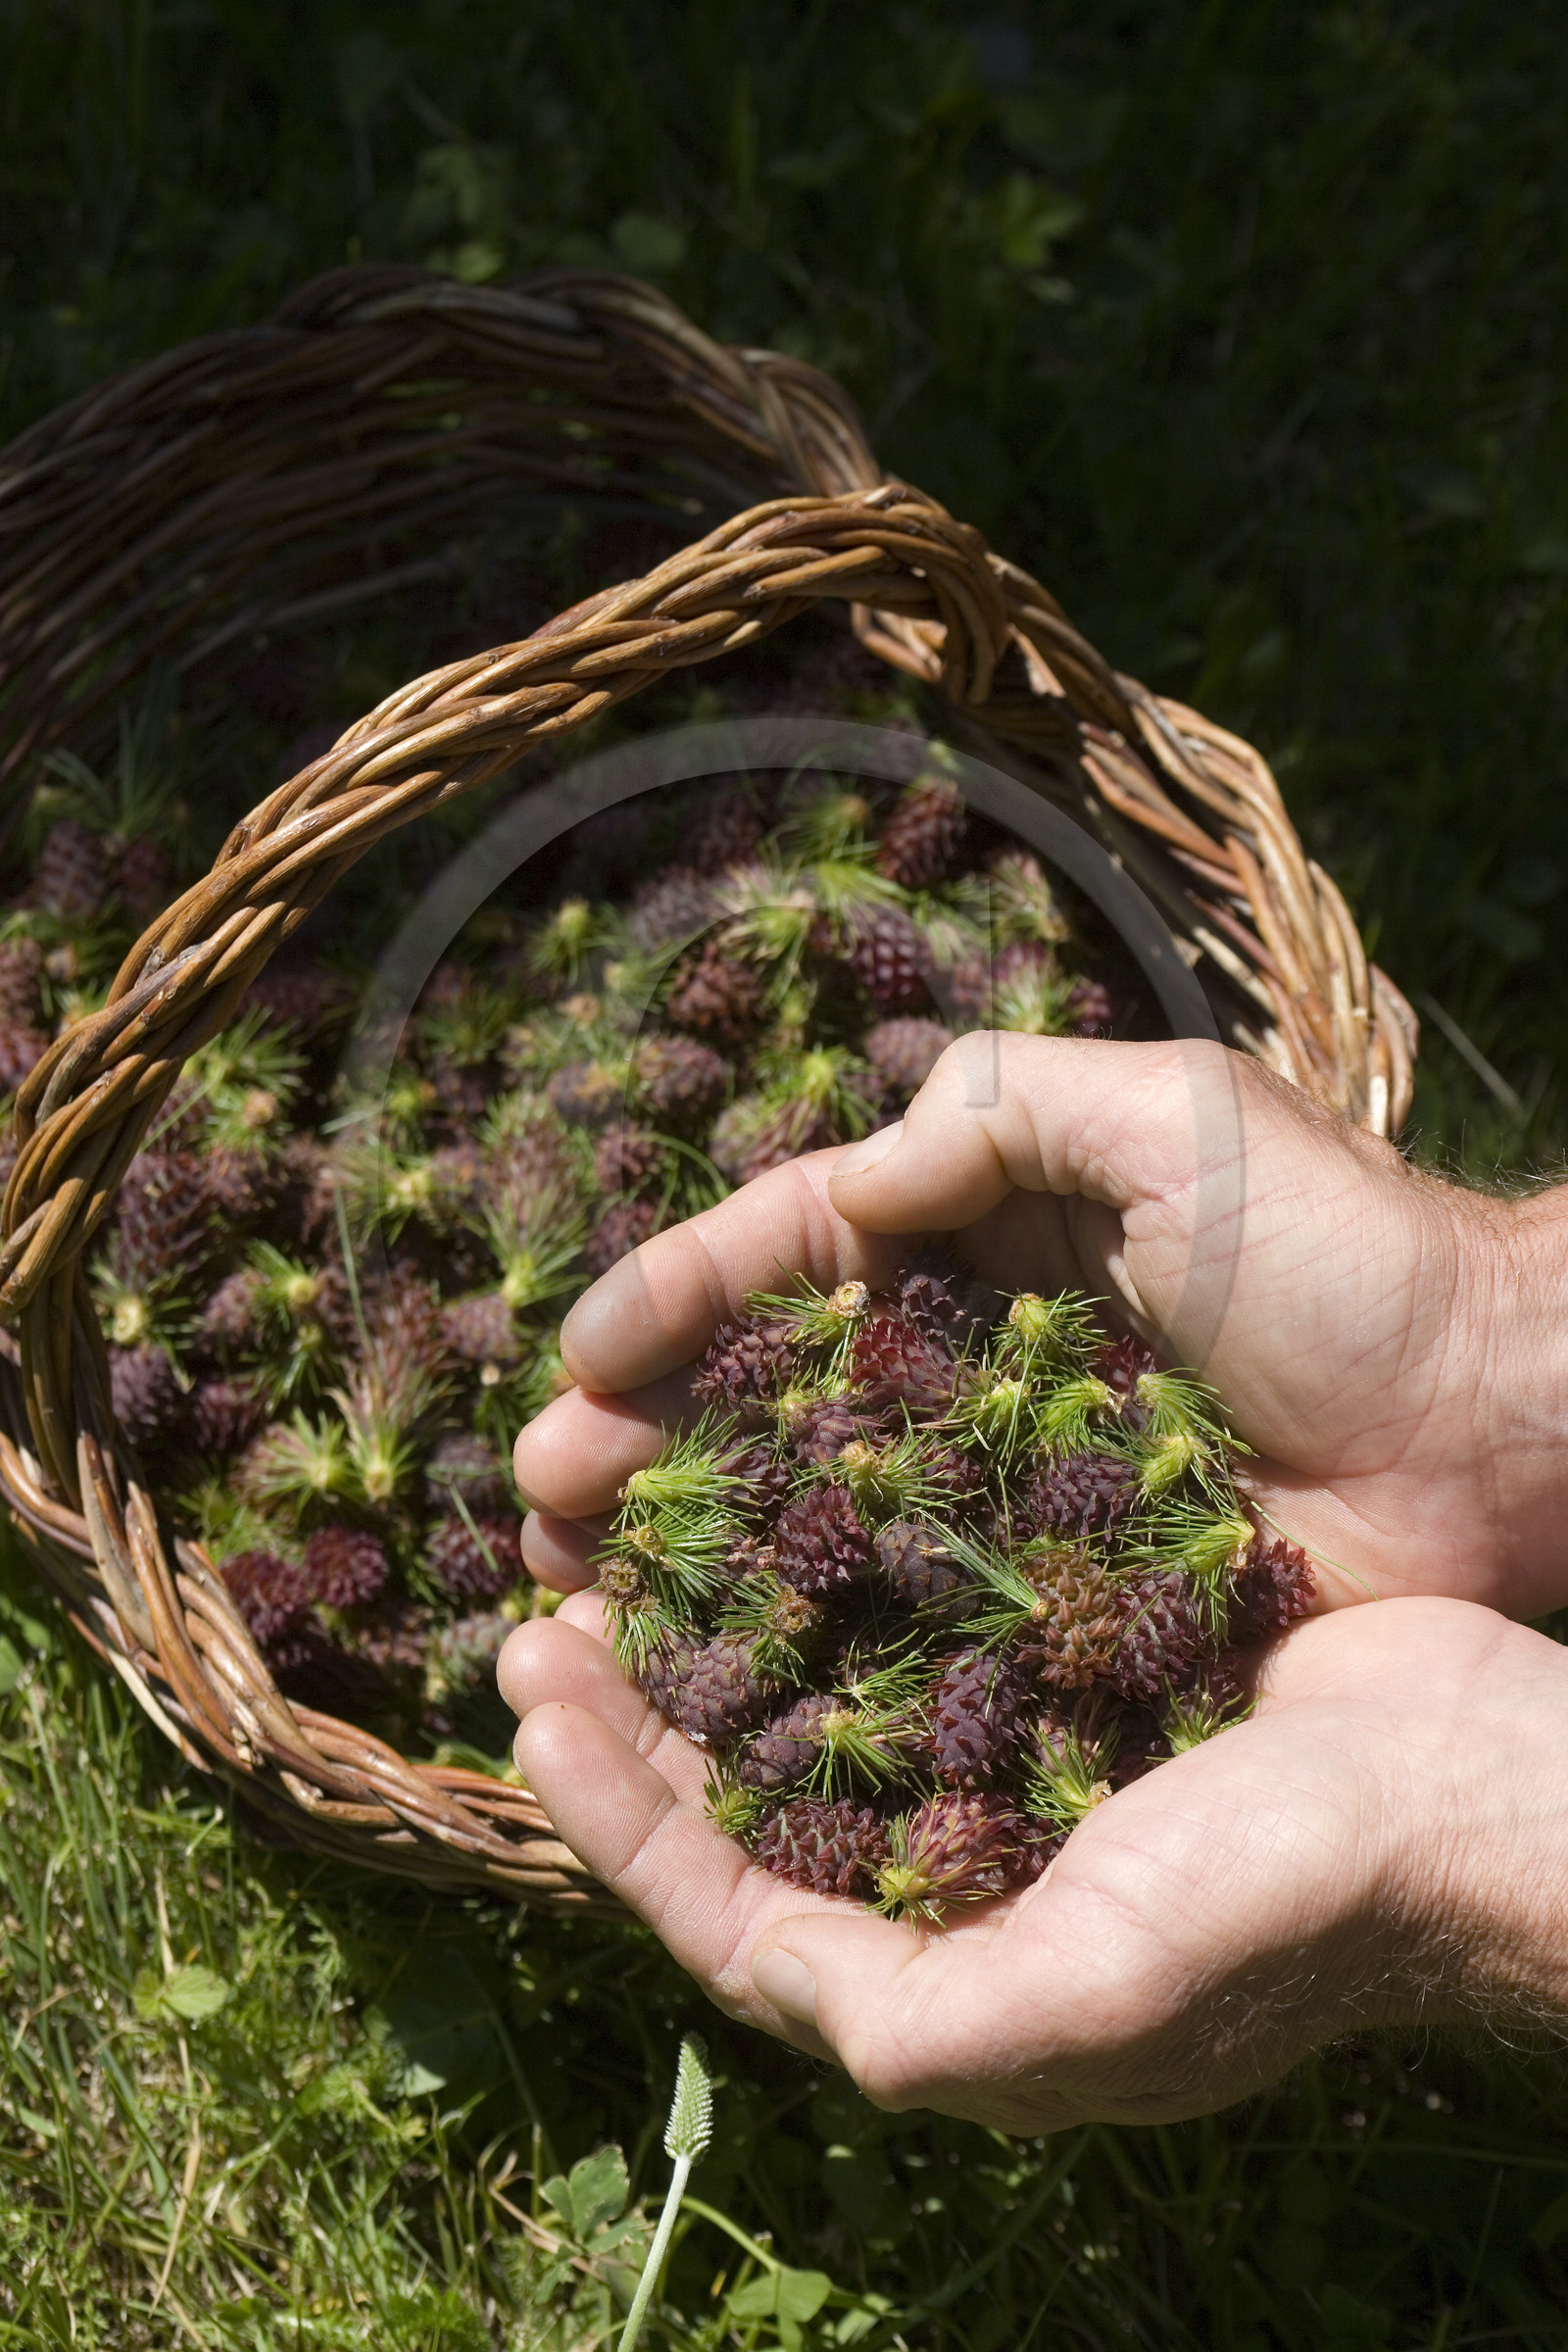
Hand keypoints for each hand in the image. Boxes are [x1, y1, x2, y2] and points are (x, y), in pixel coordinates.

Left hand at [500, 1593, 1567, 2127]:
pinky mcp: (1059, 1680)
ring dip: (719, 1633)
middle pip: (748, 1809)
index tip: (535, 1699)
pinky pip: (907, 1629)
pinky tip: (787, 1496)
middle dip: (638, 1715)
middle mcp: (960, 1888)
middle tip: (548, 1603)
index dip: (615, 1817)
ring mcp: (1010, 1777)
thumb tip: (769, 1992)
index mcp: (948, 1987)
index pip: (724, 1914)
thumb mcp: (1100, 1989)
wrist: (1469, 1783)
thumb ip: (930, 2025)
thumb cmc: (1289, 1899)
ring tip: (632, 1544)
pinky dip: (834, 1574)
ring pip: (815, 1709)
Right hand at [515, 1036, 1567, 1615]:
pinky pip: (907, 1611)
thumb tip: (840, 1188)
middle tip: (538, 1507)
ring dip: (691, 1550)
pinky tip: (720, 1684)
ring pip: (813, 1511)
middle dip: (643, 1439)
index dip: (675, 1301)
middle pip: (768, 1393)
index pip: (793, 1252)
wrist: (1508, 1421)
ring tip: (577, 1598)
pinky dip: (809, 1641)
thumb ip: (994, 1117)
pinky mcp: (1061, 1593)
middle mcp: (978, 1354)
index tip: (578, 1366)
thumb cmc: (1349, 1254)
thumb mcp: (1172, 1117)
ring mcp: (1012, 1481)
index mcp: (992, 1227)